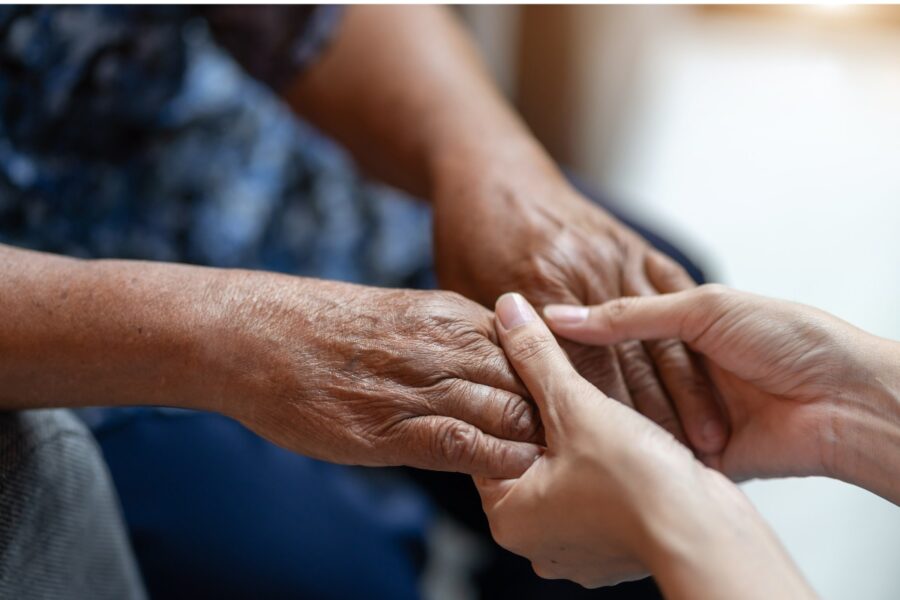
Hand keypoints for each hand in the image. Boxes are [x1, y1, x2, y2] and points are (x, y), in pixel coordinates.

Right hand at [212, 273, 542, 477]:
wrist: (257, 335)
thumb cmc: (324, 328)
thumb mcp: (402, 314)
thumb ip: (450, 338)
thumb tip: (489, 370)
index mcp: (452, 315)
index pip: (532, 349)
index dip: (554, 380)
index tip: (566, 406)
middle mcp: (446, 345)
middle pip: (532, 381)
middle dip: (556, 414)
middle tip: (574, 443)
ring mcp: (420, 385)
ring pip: (509, 412)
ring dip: (533, 441)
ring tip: (551, 465)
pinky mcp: (391, 428)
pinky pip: (465, 445)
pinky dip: (496, 461)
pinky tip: (510, 473)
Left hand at [433, 165, 726, 454]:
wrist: (492, 171)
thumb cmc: (471, 238)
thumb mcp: (466, 295)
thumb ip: (495, 345)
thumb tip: (508, 407)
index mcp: (538, 288)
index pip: (577, 371)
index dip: (605, 425)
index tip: (627, 469)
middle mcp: (582, 272)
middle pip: (624, 360)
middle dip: (655, 420)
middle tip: (683, 470)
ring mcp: (613, 256)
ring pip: (657, 334)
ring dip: (688, 392)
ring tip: (713, 443)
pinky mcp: (636, 248)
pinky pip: (674, 300)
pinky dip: (692, 342)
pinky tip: (711, 379)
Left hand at [476, 293, 811, 597]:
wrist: (708, 536)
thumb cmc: (637, 484)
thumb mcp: (575, 406)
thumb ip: (537, 356)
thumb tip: (508, 310)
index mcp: (509, 516)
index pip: (490, 442)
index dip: (509, 398)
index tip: (524, 367)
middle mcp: (537, 540)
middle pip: (529, 457)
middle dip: (548, 418)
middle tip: (560, 380)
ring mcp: (579, 546)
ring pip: (568, 472)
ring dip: (581, 438)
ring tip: (593, 403)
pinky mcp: (617, 543)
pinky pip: (601, 490)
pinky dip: (608, 463)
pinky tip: (622, 436)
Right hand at [544, 284, 898, 485]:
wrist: (846, 401)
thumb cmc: (792, 339)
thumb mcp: (705, 309)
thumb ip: (630, 315)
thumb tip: (563, 316)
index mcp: (685, 325)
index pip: (614, 328)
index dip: (575, 333)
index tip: (532, 336)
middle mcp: (682, 369)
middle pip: (618, 375)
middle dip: (582, 379)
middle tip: (530, 382)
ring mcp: (688, 413)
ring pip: (631, 415)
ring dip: (604, 414)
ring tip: (552, 415)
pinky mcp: (698, 455)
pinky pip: (654, 452)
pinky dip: (631, 448)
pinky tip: (594, 443)